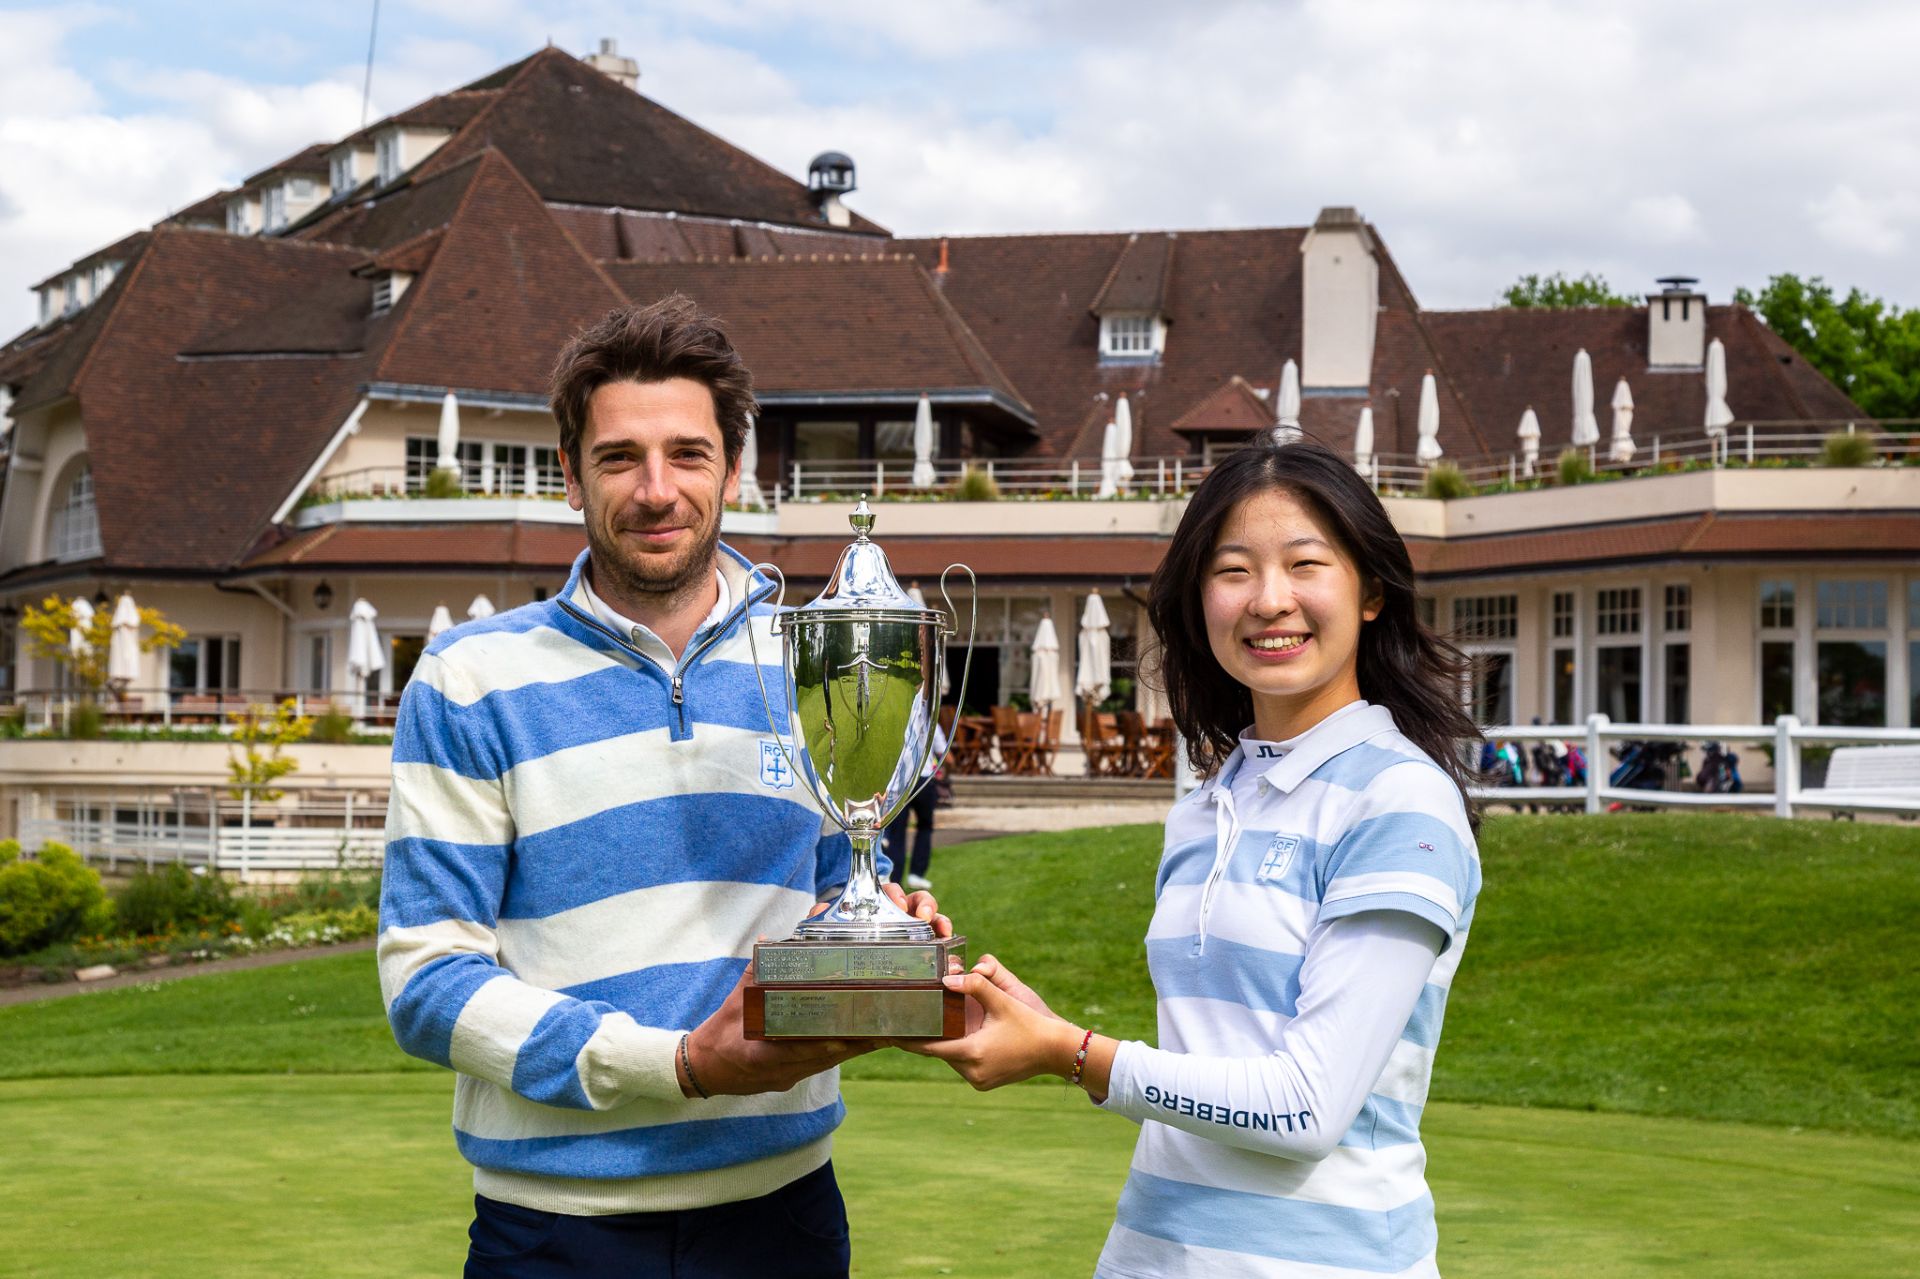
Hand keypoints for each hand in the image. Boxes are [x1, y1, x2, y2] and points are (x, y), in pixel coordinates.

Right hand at [682, 961, 872, 1097]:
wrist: (703, 1071)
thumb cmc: (718, 1036)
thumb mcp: (733, 1004)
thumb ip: (754, 974)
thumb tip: (769, 942)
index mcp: (758, 1058)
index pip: (794, 1054)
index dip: (820, 1048)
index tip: (843, 1039)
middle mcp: (778, 1073)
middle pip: (823, 1060)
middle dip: (853, 1046)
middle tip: (883, 1030)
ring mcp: (786, 1078)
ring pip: (827, 1065)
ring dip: (852, 1050)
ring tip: (883, 1035)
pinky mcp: (790, 1080)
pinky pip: (820, 1066)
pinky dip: (838, 1053)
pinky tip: (859, 1041)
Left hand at [804, 886, 951, 937]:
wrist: (859, 976)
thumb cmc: (851, 944)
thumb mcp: (836, 931)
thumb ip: (823, 918)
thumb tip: (817, 909)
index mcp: (879, 906)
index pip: (890, 892)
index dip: (895, 894)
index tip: (898, 904)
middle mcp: (900, 913)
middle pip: (916, 899)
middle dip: (922, 904)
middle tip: (921, 917)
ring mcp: (916, 927)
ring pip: (931, 913)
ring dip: (938, 917)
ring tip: (942, 929)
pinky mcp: (927, 943)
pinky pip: (940, 933)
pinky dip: (945, 930)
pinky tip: (947, 938)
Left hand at [902, 962, 1081, 1090]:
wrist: (1055, 1051)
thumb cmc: (1029, 1024)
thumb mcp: (1002, 1001)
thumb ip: (975, 986)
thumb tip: (947, 979)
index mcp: (973, 1053)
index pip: (929, 1048)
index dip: (908, 1041)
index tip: (889, 1033)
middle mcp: (973, 1072)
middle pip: (940, 1052)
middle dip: (928, 1038)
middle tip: (909, 1021)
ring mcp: (979, 1081)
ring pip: (951, 1059)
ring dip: (946, 1044)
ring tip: (929, 1026)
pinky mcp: (985, 1083)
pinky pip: (963, 1065)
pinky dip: (959, 1051)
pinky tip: (957, 1037)